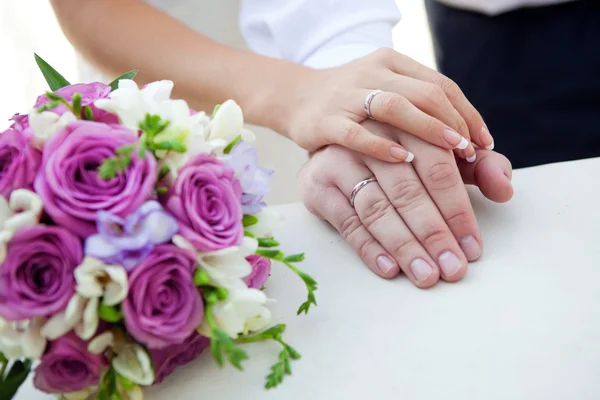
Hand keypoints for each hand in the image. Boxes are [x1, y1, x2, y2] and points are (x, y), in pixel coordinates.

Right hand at [281, 48, 494, 163]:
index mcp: (392, 63)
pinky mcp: (325, 120)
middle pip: (424, 92)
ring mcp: (347, 96)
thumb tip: (467, 142)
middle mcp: (372, 73)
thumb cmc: (350, 103)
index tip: (482, 141)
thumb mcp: (384, 93)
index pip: (440, 84)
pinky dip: (382, 147)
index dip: (466, 112)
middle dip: (454, 121)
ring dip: (429, 129)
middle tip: (471, 150)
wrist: (295, 98)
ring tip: (452, 151)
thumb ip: (420, 109)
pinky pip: (356, 133)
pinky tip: (404, 159)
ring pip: (395, 106)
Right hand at [298, 120, 511, 286]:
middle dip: (433, 233)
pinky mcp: (317, 184)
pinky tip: (390, 268)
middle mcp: (372, 138)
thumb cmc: (397, 155)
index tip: (473, 247)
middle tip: (453, 269)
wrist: (335, 145)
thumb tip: (504, 190)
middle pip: (407, 190)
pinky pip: (345, 219)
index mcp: (408, 125)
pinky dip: (367, 247)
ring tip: (426, 275)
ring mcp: (340, 160)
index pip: (438, 167)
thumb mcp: (440, 152)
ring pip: (376, 207)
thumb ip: (477, 167)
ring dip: (403, 245)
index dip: (457, 209)